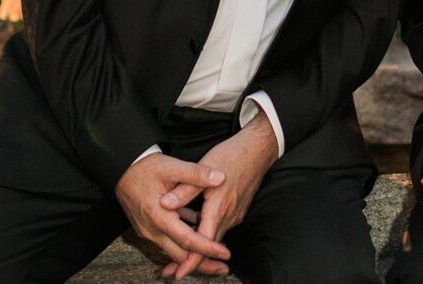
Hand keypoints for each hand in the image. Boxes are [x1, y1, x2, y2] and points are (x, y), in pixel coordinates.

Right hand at [114, 154, 229, 272]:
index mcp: (159, 217)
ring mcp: (148, 230)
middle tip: (223, 266)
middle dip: (201, 263)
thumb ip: (197, 174)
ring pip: (173, 250)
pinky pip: (167, 240)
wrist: (120, 168)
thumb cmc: (146, 167)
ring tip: (214, 253)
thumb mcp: (172, 167)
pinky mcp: (147, 227)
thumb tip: (221, 177)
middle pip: (179, 255)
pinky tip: (198, 233)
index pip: (187, 240)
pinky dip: (183, 241)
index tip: (225, 253)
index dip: (207, 248)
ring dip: (192, 253)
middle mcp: (152, 229)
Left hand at [162, 114, 280, 278]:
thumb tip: (164, 204)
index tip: (178, 274)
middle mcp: (229, 216)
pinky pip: (220, 227)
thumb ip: (184, 190)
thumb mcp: (203, 168)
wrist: (258, 150)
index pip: (203, 243)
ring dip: (198, 248)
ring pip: (214, 237)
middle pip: (209, 246)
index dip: (190, 261)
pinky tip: (195, 232)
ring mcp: (235, 214)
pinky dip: (207, 234)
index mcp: (219, 208)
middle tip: (170, 271)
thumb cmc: (231, 156)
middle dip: (191, 260)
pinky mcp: (237, 209)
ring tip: (179, 256)